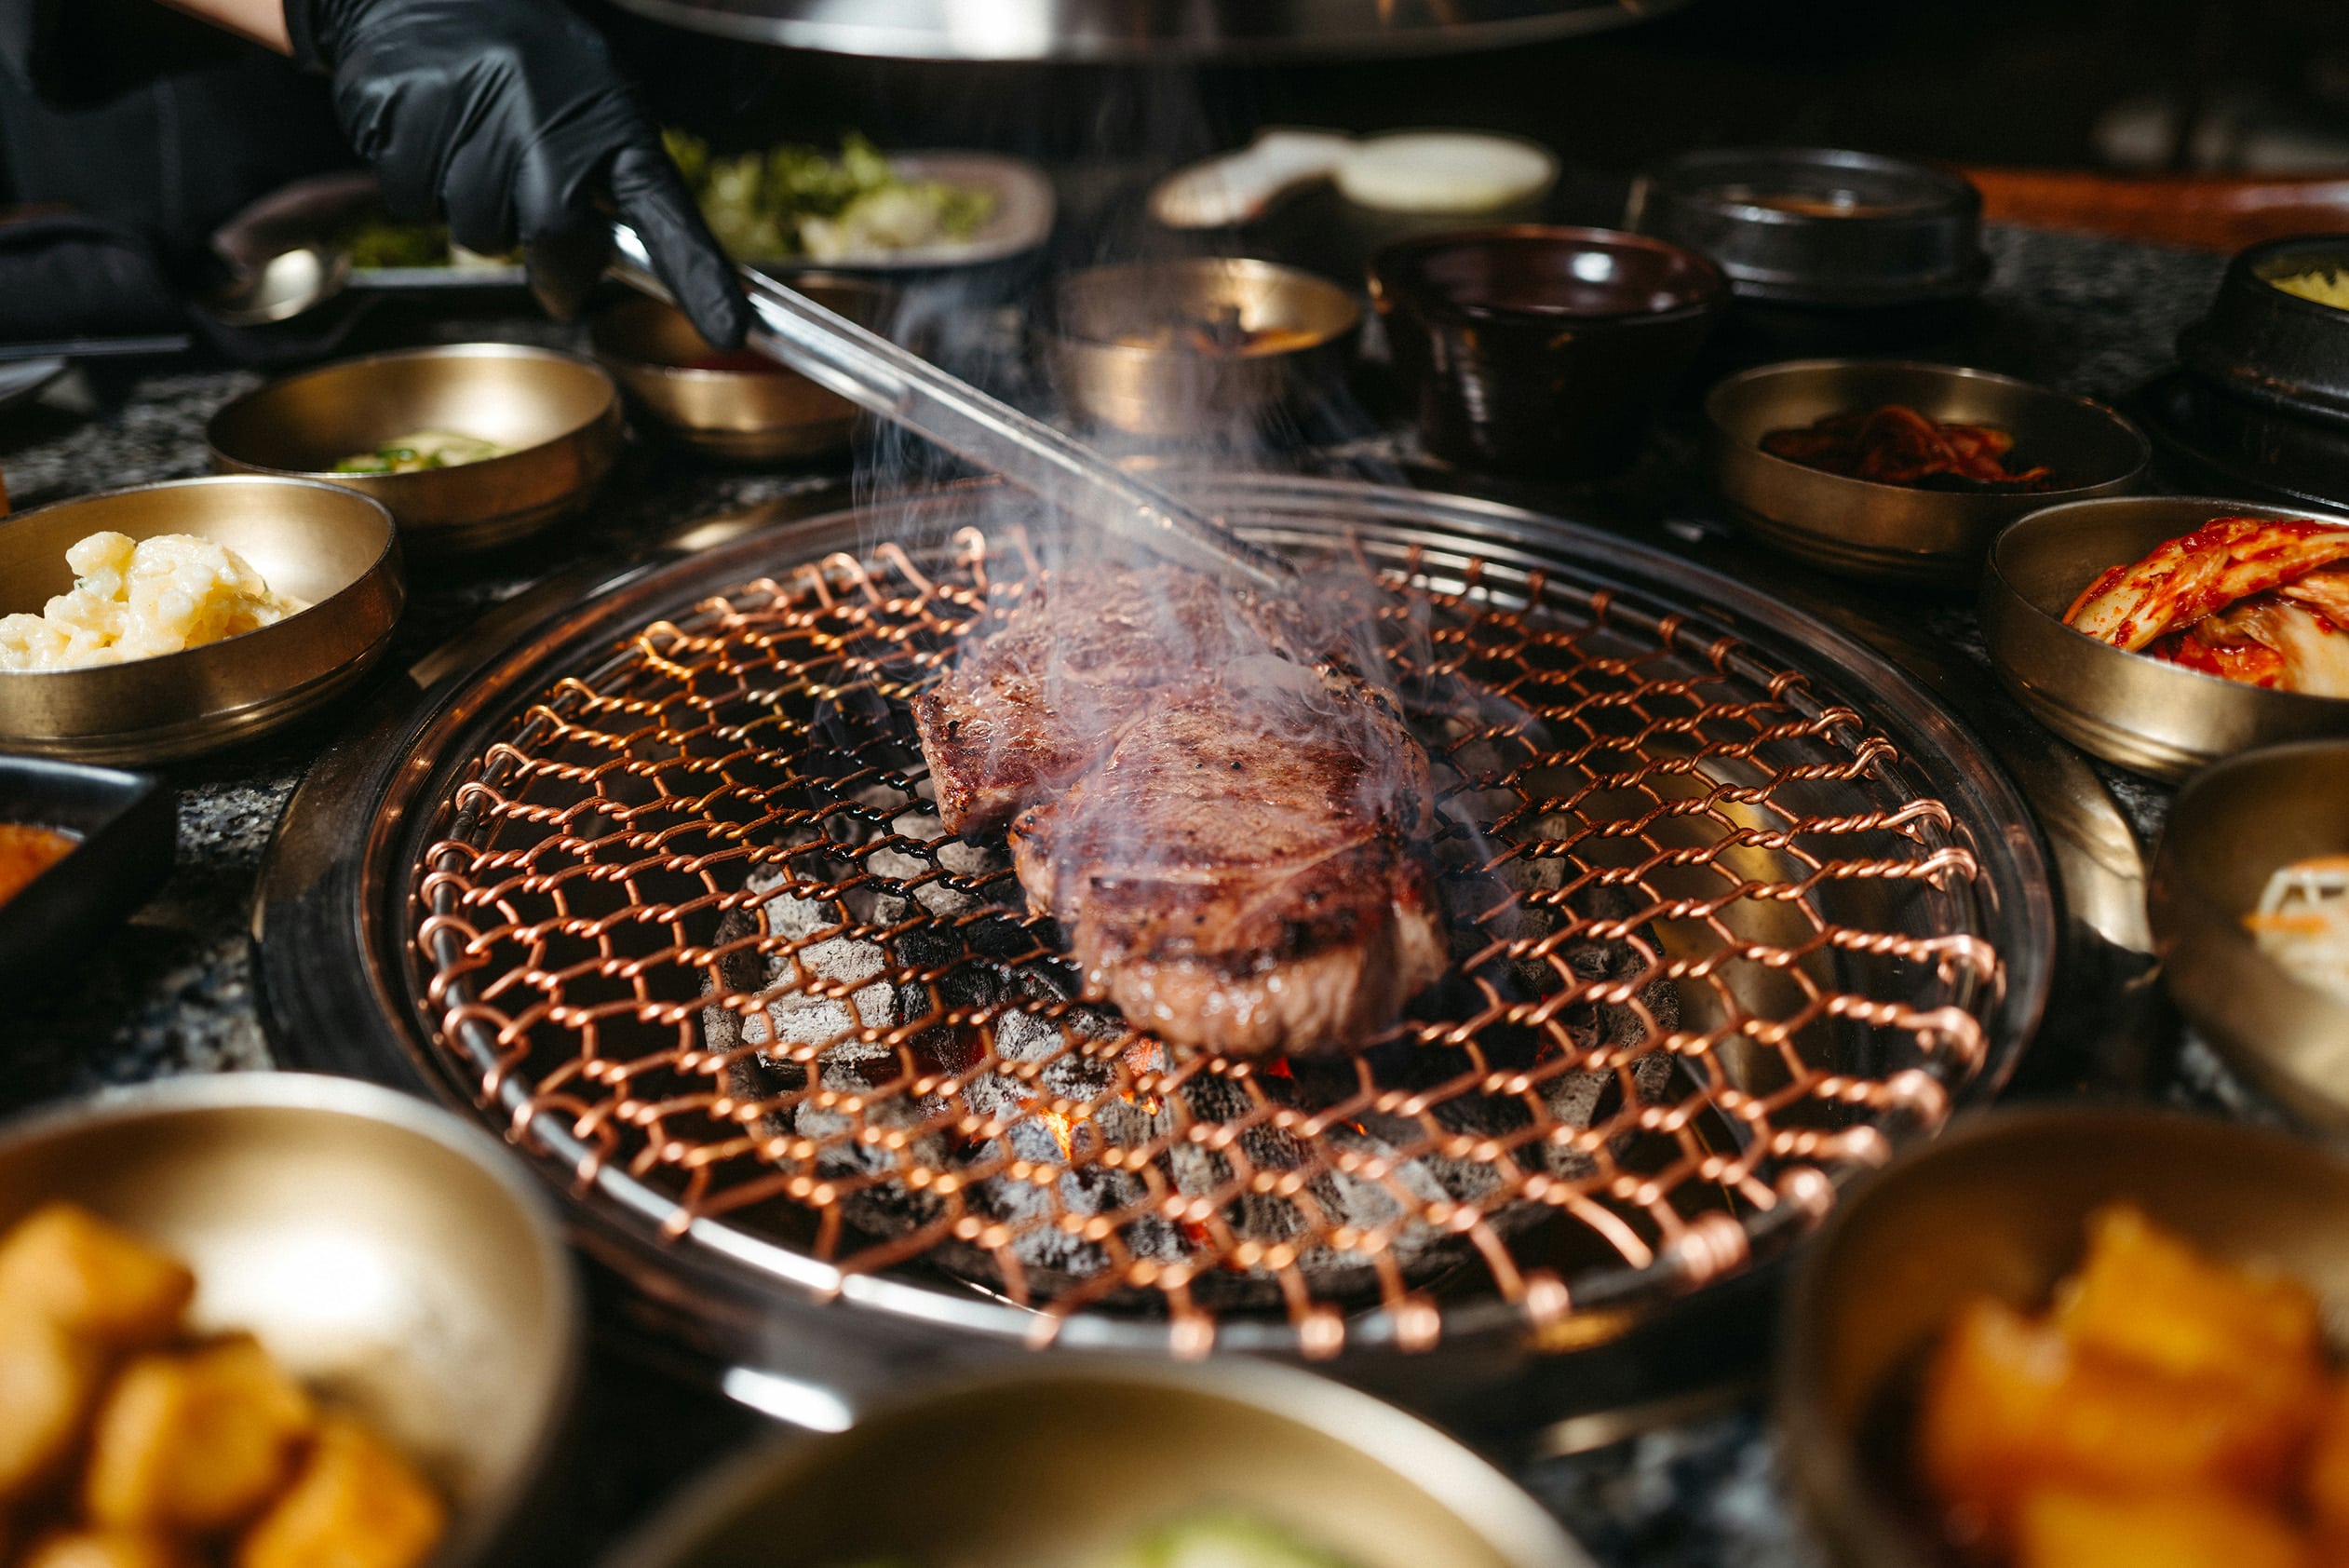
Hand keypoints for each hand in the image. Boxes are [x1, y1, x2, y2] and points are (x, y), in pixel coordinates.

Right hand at [285, 0, 748, 347]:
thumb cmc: (524, 67)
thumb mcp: (592, 107)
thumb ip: (615, 186)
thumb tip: (630, 272)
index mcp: (608, 116)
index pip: (663, 207)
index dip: (695, 273)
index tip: (725, 327)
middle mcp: (545, 109)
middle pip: (551, 237)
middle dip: (542, 254)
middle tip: (527, 208)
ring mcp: (472, 104)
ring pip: (473, 229)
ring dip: (468, 208)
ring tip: (471, 143)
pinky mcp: (403, 106)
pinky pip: (407, 198)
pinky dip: (413, 181)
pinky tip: (427, 128)